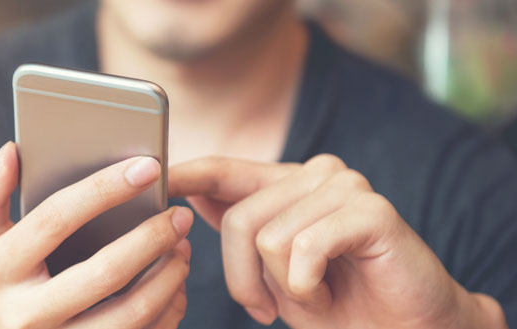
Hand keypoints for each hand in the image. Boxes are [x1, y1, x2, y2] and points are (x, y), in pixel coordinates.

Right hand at [0, 142, 193, 328]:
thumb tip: (11, 151)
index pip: (54, 220)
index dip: (103, 189)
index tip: (147, 167)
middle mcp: (25, 315)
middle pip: (103, 274)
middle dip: (150, 239)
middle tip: (179, 216)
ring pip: (129, 316)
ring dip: (166, 279)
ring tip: (181, 249)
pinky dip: (166, 313)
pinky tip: (174, 288)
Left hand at [169, 155, 505, 327]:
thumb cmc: (335, 305)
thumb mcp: (270, 271)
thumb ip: (238, 228)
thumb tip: (188, 193)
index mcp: (285, 185)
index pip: (223, 170)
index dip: (185, 174)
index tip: (154, 177)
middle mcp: (315, 174)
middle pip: (238, 219)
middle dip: (244, 279)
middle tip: (270, 309)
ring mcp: (346, 187)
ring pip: (268, 239)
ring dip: (283, 288)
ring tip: (314, 295)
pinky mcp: (371, 210)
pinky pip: (304, 249)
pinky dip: (308, 288)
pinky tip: (330, 293)